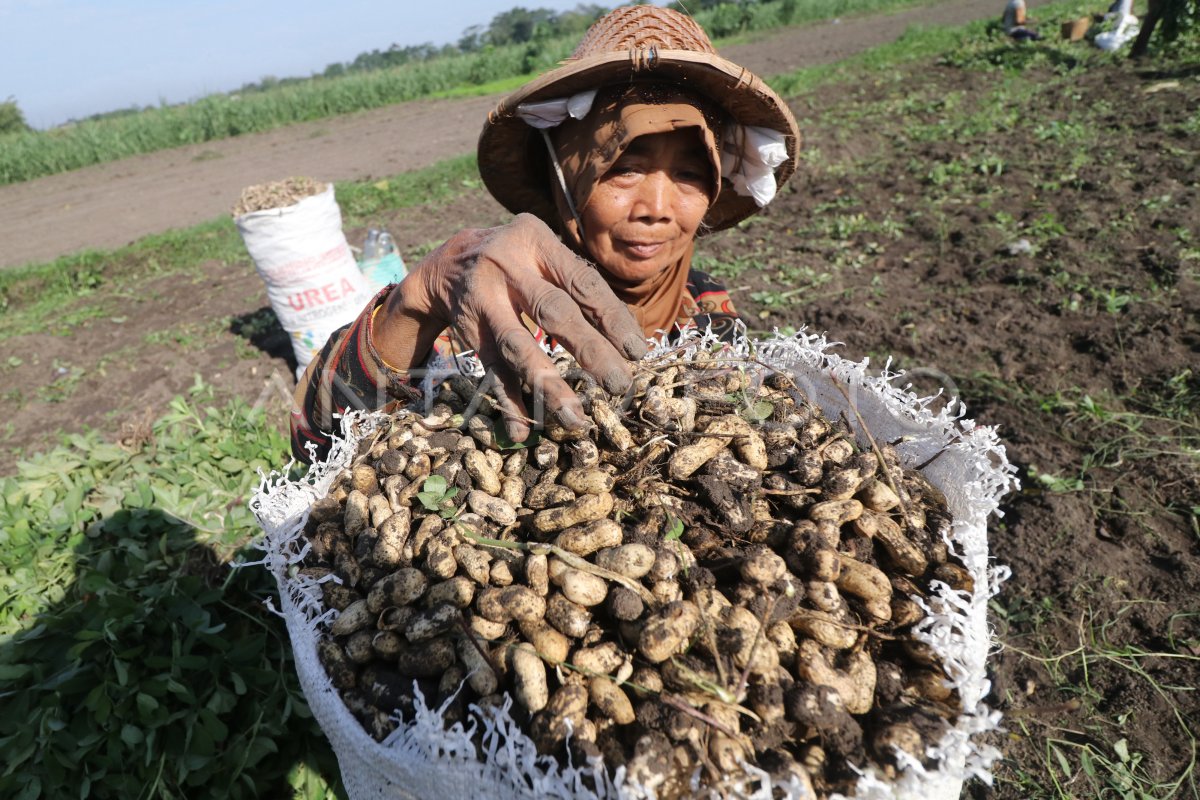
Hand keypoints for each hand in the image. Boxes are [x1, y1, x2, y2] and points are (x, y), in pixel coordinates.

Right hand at [373, 213, 647, 440]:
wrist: (449, 263)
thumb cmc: (521, 263)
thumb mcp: (544, 254)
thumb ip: (578, 286)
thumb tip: (628, 341)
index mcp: (535, 240)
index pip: (582, 282)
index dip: (612, 317)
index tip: (637, 352)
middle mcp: (506, 265)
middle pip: (554, 313)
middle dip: (591, 352)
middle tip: (620, 385)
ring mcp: (482, 299)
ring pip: (519, 347)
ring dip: (548, 387)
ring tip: (575, 419)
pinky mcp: (469, 331)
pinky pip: (491, 370)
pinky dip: (509, 402)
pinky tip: (524, 429)